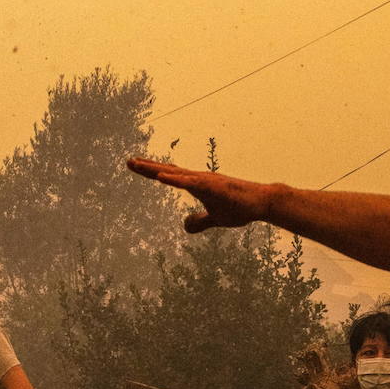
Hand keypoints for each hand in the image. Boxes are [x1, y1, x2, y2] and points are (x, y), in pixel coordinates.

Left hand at [126, 158, 270, 232]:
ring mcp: (205, 181)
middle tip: (128, 161)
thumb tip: (185, 227)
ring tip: (138, 164)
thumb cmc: (240, 207)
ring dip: (156, 169)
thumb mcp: (215, 219)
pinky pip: (190, 182)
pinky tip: (161, 176)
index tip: (135, 166)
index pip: (170, 176)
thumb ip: (200, 222)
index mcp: (197, 184)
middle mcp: (198, 178)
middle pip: (167, 171)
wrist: (261, 203)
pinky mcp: (213, 186)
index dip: (152, 172)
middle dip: (147, 167)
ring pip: (175, 174)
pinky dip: (175, 179)